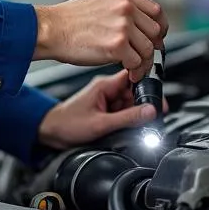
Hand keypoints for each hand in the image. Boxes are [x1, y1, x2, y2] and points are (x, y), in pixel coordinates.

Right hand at [33, 0, 167, 81]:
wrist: (49, 29)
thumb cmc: (67, 20)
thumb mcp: (98, 3)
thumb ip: (119, 10)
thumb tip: (135, 25)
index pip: (156, 11)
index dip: (160, 28)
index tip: (156, 38)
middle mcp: (125, 9)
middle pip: (155, 32)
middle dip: (153, 48)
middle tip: (145, 58)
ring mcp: (122, 27)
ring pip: (148, 49)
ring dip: (143, 62)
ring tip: (135, 69)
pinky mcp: (117, 46)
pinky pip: (136, 62)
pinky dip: (134, 70)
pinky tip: (128, 72)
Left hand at [37, 70, 167, 149]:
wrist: (51, 133)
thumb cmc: (68, 124)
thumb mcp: (101, 123)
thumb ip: (128, 118)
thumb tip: (150, 111)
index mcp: (105, 85)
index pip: (133, 77)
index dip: (147, 85)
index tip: (157, 98)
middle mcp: (106, 90)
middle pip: (134, 92)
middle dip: (142, 105)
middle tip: (148, 118)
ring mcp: (106, 100)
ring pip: (130, 103)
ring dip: (134, 114)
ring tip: (131, 125)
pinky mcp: (105, 110)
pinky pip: (123, 112)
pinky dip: (127, 119)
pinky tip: (123, 127)